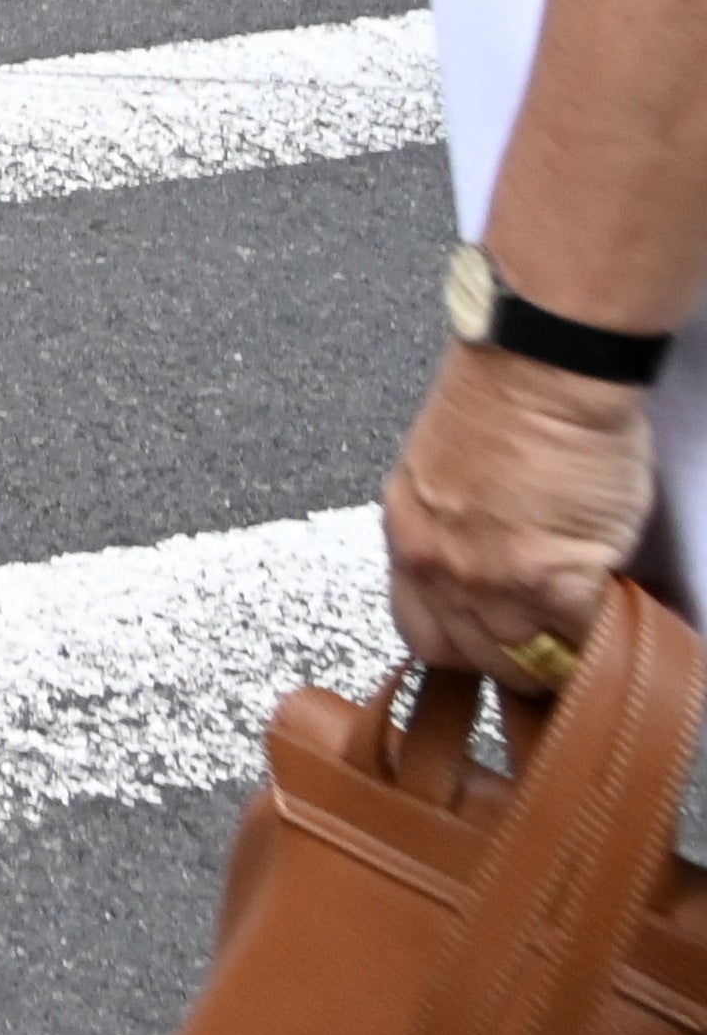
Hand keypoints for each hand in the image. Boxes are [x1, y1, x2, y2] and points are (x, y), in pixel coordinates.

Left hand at [384, 335, 664, 680]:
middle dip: (519, 662)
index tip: (501, 649)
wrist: (542, 369)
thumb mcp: (447, 479)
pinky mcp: (550, 579)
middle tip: (558, 649)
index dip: (469, 648)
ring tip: (594, 639)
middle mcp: (436, 566)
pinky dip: (608, 640)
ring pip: (527, 665)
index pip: (423, 633)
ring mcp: (490, 579)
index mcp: (408, 536)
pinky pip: (582, 643)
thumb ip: (459, 537)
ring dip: (565, 660)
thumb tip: (494, 582)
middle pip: (473, 660)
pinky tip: (625, 618)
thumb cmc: (504, 401)